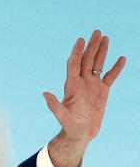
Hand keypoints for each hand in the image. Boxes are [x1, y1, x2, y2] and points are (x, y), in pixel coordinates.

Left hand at [44, 30, 126, 166]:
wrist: (80, 134)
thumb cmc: (70, 127)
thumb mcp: (62, 116)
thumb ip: (54, 105)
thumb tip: (45, 94)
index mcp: (72, 86)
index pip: (74, 64)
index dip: (77, 52)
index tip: (81, 39)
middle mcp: (81, 83)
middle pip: (87, 60)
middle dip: (91, 46)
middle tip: (97, 32)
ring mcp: (92, 86)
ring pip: (97, 65)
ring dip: (101, 52)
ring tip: (105, 38)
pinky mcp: (102, 92)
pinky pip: (110, 77)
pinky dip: (115, 68)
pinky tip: (121, 58)